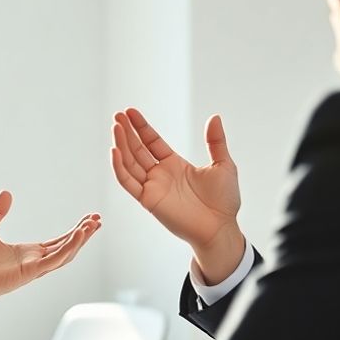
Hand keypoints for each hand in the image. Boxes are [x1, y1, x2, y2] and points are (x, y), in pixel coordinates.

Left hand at [0, 192, 100, 319]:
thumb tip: (6, 194)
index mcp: (27, 252)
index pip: (58, 241)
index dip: (74, 231)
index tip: (88, 219)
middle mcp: (34, 261)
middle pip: (67, 246)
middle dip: (83, 234)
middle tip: (98, 220)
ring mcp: (33, 268)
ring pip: (65, 254)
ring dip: (80, 240)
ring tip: (93, 225)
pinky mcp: (29, 273)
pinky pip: (53, 260)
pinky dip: (67, 248)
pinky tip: (77, 235)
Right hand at [110, 108, 245, 283]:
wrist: (220, 227)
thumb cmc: (224, 201)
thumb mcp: (223, 165)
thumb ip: (216, 142)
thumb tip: (215, 117)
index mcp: (175, 164)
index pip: (152, 141)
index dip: (141, 127)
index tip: (130, 112)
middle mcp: (160, 175)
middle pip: (137, 149)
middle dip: (126, 132)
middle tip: (117, 115)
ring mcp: (153, 187)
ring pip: (130, 163)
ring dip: (121, 145)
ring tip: (116, 127)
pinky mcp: (148, 200)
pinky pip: (129, 182)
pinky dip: (120, 167)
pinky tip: (116, 151)